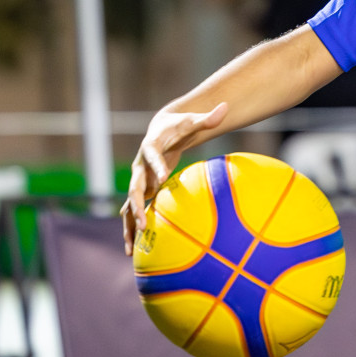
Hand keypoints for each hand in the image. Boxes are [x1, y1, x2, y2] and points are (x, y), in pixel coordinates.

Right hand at [121, 102, 227, 254]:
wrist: (160, 129)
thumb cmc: (179, 126)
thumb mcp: (192, 121)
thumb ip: (208, 117)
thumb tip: (227, 107)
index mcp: (151, 146)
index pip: (152, 156)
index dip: (156, 166)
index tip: (163, 178)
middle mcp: (140, 165)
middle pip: (134, 186)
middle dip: (136, 204)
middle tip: (143, 221)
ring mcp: (138, 179)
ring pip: (129, 204)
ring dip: (130, 223)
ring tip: (131, 246)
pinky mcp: (141, 189)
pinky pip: (132, 211)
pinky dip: (131, 229)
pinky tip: (131, 249)